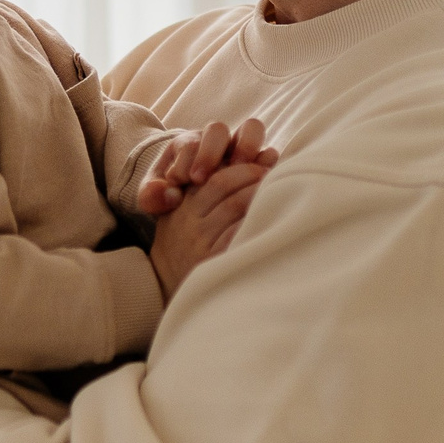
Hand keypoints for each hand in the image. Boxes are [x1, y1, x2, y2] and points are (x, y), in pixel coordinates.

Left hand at [135, 118, 278, 217]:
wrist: (187, 200)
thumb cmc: (172, 196)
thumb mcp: (154, 196)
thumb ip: (151, 196)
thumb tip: (168, 194)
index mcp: (188, 144)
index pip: (190, 143)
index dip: (186, 160)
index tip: (182, 180)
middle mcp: (215, 142)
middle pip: (218, 129)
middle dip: (211, 152)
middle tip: (204, 179)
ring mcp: (239, 150)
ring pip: (251, 129)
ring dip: (246, 148)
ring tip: (239, 174)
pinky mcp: (258, 164)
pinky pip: (270, 153)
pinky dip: (268, 164)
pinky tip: (261, 184)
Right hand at [147, 158, 270, 299]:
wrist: (165, 286)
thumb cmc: (186, 245)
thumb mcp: (188, 213)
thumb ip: (212, 188)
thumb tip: (264, 156)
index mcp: (184, 205)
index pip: (215, 175)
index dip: (243, 167)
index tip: (263, 166)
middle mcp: (190, 221)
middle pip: (224, 184)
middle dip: (253, 176)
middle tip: (274, 175)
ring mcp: (200, 241)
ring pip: (234, 206)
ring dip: (259, 194)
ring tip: (278, 192)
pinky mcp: (212, 260)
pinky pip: (238, 233)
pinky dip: (256, 221)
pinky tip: (271, 219)